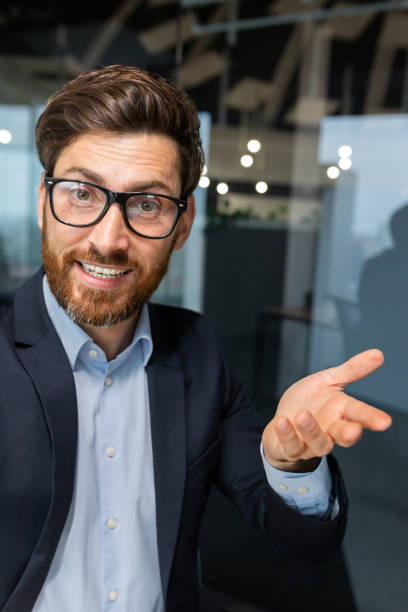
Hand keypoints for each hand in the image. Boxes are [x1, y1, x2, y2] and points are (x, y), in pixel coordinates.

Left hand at [262, 349, 391, 471]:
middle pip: (344, 435)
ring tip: (302, 415)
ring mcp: (311, 442)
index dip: (372, 418)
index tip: (384, 421)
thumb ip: (351, 370)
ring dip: (311, 430)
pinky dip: (287, 435)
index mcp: (341, 412)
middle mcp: (330, 430)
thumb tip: (378, 353)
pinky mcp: (291, 448)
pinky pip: (290, 445)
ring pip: (318, 443)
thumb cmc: (309, 402)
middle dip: (349, 434)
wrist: (282, 423)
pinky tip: (282, 422)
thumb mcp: (328, 381)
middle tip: (353, 431)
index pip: (359, 415)